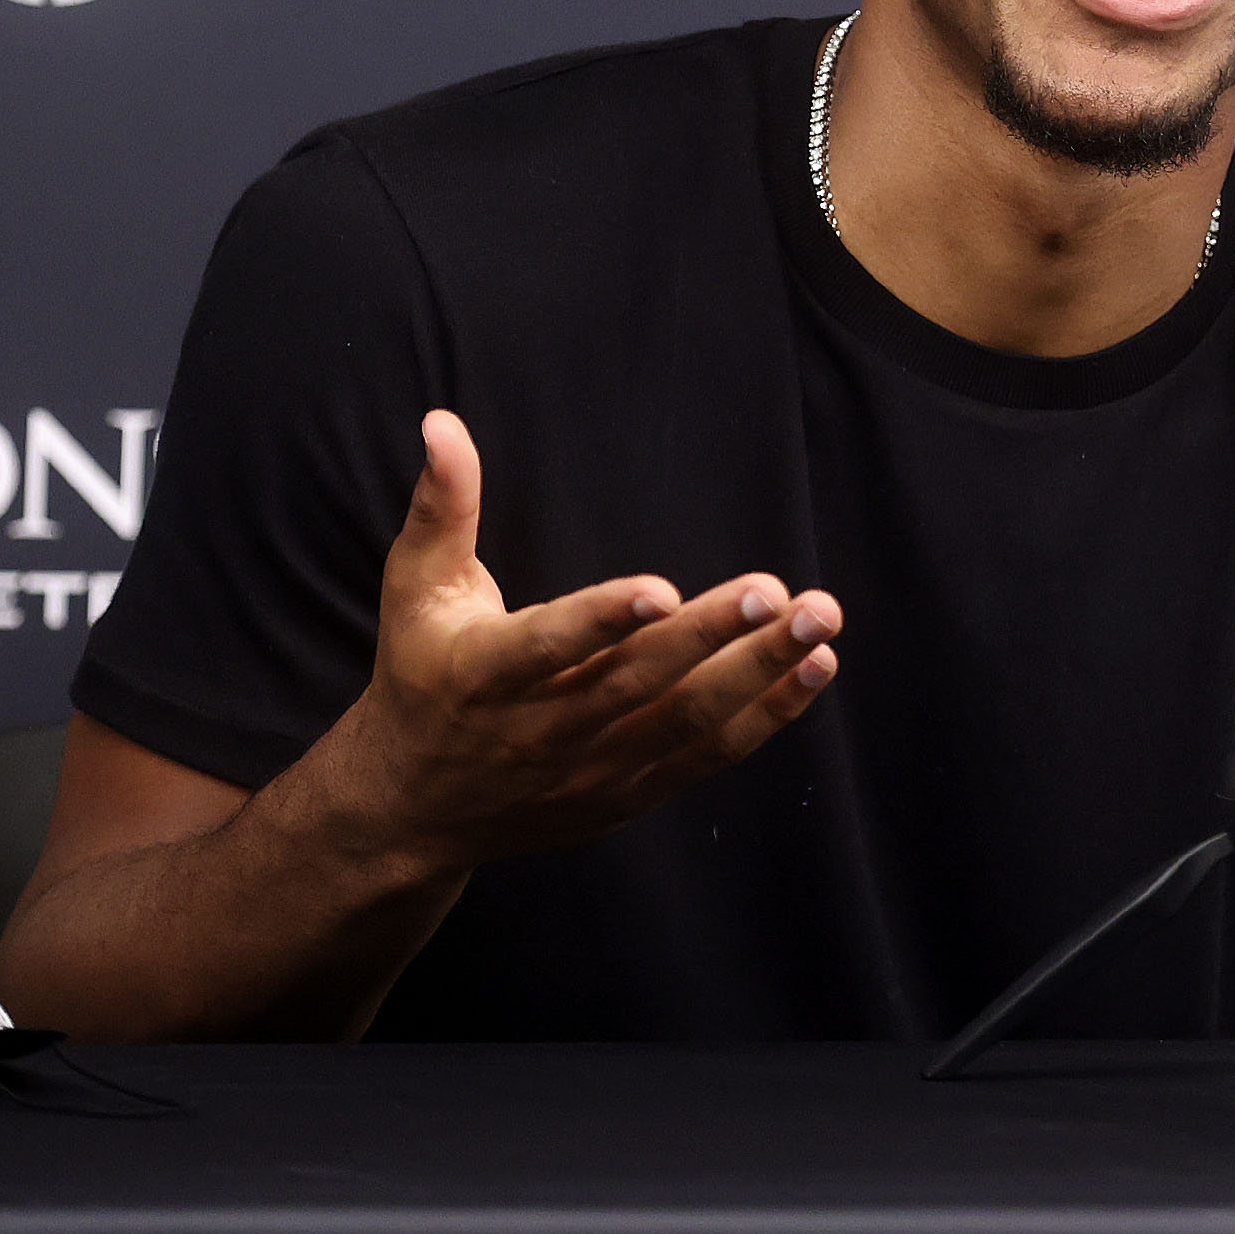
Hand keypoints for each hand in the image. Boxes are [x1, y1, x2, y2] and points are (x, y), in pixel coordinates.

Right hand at [307, 409, 840, 868]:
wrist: (417, 812)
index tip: (662, 589)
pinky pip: (707, 755)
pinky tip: (813, 667)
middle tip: (773, 591)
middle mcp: (540, 729)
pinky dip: (765, 715)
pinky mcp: (630, 792)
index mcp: (482, 674)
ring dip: (757, 674)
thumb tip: (442, 422)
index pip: (547, 647)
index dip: (602, 621)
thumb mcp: (416, 590)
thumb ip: (442, 506)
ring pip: (683, 721)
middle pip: (635, 683)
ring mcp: (591, 768)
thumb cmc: (421, 676)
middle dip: (708, 637)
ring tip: (817, 623)